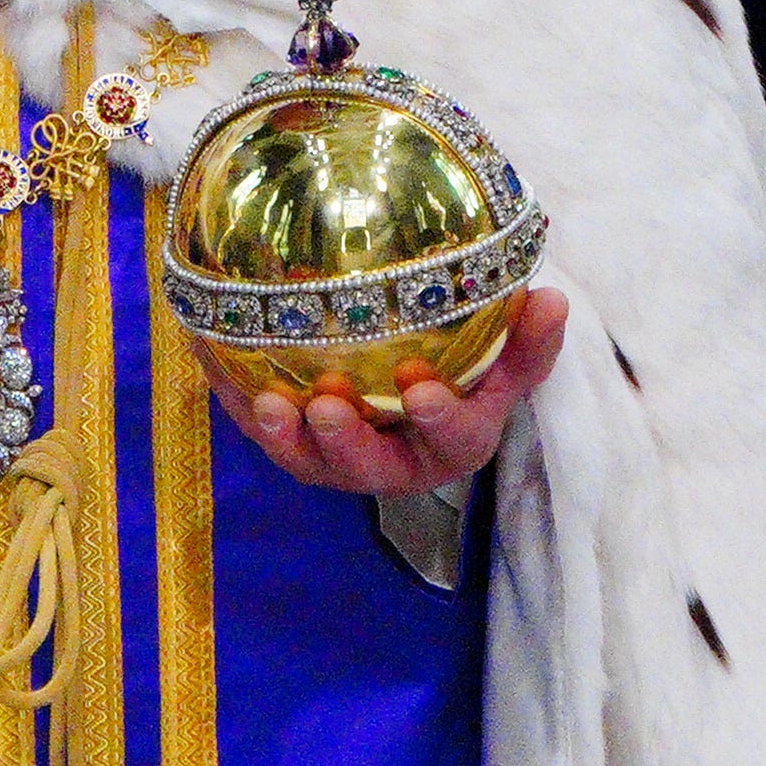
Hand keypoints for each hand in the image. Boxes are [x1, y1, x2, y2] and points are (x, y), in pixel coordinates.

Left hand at [224, 289, 567, 497]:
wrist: (419, 390)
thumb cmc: (469, 374)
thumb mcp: (506, 362)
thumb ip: (528, 338)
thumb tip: (554, 298)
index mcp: (454, 443)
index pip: (454, 439)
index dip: (439, 420)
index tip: (424, 391)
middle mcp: (395, 464)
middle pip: (369, 467)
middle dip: (348, 443)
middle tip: (331, 407)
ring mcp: (342, 461)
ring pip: (311, 461)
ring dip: (287, 437)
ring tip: (271, 404)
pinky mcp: (297, 445)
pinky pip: (263, 429)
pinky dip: (238, 401)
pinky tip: (212, 357)